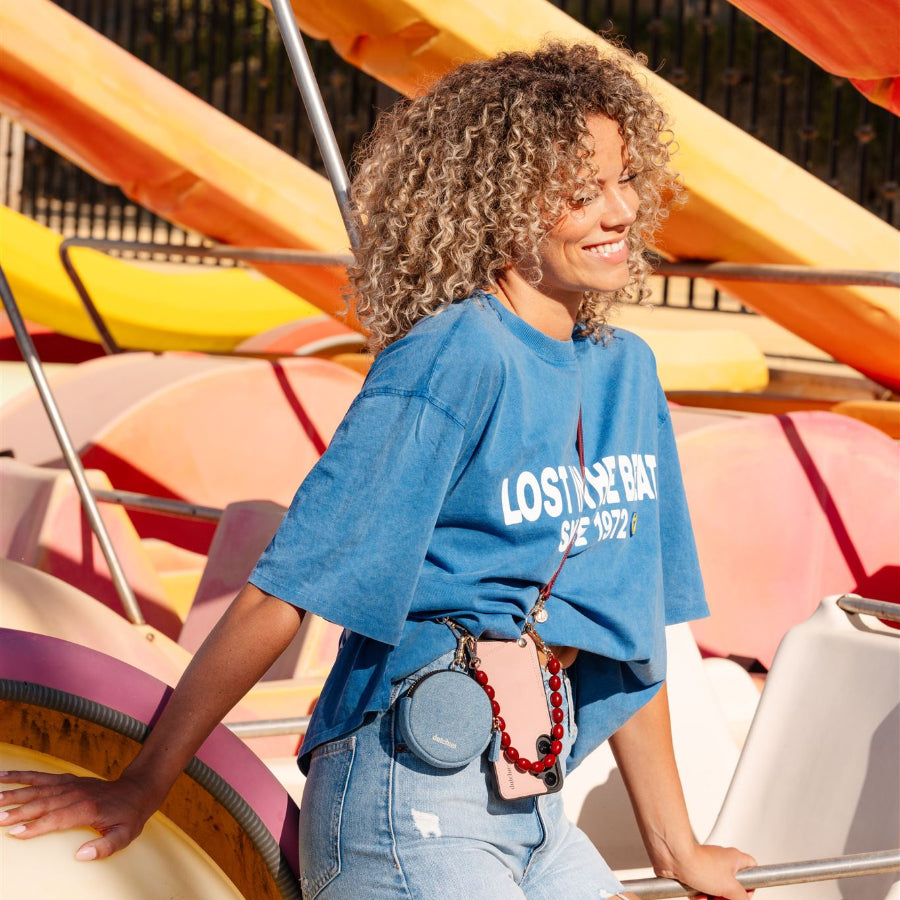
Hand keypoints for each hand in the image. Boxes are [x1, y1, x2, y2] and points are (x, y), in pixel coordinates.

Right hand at [0, 769, 157, 860]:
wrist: (137, 789)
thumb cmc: (129, 816)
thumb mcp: (125, 835)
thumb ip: (105, 847)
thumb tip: (81, 855)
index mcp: (89, 808)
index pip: (58, 817)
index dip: (37, 825)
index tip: (16, 832)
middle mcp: (77, 793)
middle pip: (44, 802)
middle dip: (19, 811)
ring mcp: (71, 784)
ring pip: (39, 788)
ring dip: (16, 792)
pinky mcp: (67, 780)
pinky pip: (42, 777)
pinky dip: (23, 775)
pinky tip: (4, 776)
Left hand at [656, 840, 756, 899]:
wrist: (674, 858)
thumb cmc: (700, 864)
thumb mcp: (730, 887)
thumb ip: (742, 897)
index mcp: (735, 859)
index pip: (752, 869)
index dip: (750, 885)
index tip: (743, 896)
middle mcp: (722, 861)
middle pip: (732, 886)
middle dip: (726, 897)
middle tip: (722, 899)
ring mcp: (708, 866)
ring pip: (716, 890)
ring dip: (711, 899)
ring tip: (706, 898)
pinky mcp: (695, 872)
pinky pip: (702, 889)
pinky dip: (700, 895)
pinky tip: (696, 896)